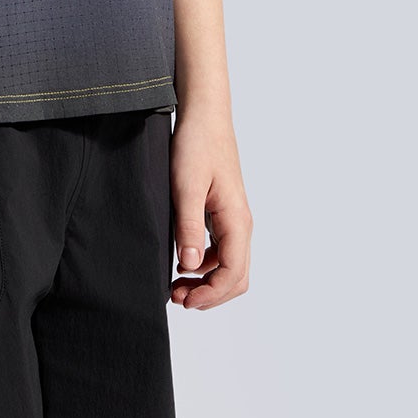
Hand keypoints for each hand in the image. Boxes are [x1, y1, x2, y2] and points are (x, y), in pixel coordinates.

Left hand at [169, 109, 251, 309]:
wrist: (204, 116)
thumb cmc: (196, 145)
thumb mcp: (186, 186)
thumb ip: (188, 226)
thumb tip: (190, 265)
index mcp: (236, 220)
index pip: (233, 273)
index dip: (211, 295)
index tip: (184, 301)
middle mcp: (240, 223)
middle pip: (236, 276)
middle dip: (210, 295)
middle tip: (177, 298)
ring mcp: (233, 219)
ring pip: (229, 266)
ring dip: (207, 283)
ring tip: (177, 286)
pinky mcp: (223, 213)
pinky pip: (221, 251)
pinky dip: (205, 265)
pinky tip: (183, 263)